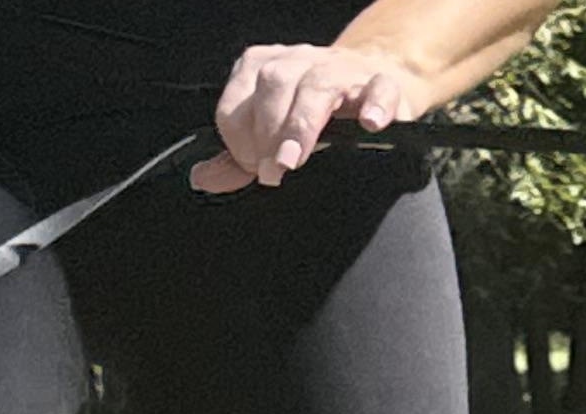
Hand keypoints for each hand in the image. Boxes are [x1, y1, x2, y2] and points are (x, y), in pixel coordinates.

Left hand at [192, 43, 432, 191]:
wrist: (373, 82)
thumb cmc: (321, 113)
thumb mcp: (274, 131)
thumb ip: (240, 157)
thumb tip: (203, 179)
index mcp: (266, 68)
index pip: (241, 96)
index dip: (240, 134)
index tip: (253, 167)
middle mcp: (301, 62)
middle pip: (275, 84)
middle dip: (268, 130)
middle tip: (272, 172)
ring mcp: (342, 72)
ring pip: (318, 86)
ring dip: (302, 125)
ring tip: (295, 160)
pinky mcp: (383, 86)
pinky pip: (379, 89)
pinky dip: (375, 105)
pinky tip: (371, 126)